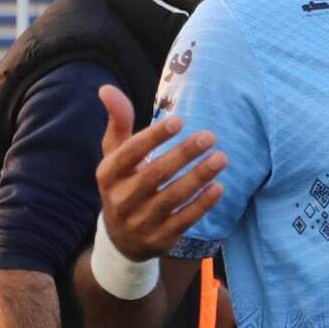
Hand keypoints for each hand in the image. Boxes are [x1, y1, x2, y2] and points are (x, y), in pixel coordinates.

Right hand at [96, 85, 226, 261]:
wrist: (121, 240)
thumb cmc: (124, 183)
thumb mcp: (115, 155)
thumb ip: (118, 122)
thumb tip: (107, 88)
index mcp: (109, 174)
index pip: (130, 153)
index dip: (153, 137)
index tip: (179, 121)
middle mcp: (121, 199)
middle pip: (154, 175)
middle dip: (183, 155)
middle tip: (209, 136)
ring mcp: (140, 222)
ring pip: (172, 198)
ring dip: (198, 177)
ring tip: (221, 158)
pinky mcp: (160, 239)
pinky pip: (183, 220)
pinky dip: (202, 205)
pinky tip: (218, 187)